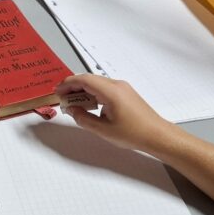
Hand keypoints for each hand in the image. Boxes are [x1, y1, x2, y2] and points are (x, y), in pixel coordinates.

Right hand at [55, 74, 175, 152]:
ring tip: (72, 102)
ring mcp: (122, 88)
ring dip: (83, 90)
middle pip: (89, 79)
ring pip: (97, 83)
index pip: (84, 80)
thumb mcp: (102, 129)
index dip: (68, 84)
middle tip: (61, 97)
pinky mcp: (126, 93)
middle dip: (73, 86)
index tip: (57, 91)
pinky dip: (93, 93)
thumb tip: (71, 110)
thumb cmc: (132, 133)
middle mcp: (116, 85)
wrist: (156, 134)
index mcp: (110, 91)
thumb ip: (83, 118)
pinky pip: (105, 88)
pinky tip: (88, 104)